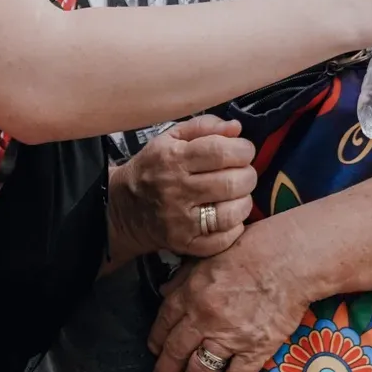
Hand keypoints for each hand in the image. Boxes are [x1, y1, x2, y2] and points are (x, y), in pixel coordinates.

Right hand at [106, 115, 257, 267]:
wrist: (123, 208)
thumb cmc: (153, 168)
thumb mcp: (170, 138)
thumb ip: (203, 127)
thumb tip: (236, 128)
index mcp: (172, 159)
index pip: (221, 152)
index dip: (243, 150)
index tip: (244, 151)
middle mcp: (176, 190)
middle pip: (232, 183)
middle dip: (247, 175)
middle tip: (243, 173)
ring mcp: (181, 221)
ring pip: (232, 213)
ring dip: (244, 201)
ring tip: (237, 195)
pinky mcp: (185, 244)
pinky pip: (224, 239)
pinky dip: (234, 227)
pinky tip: (228, 216)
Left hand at [147, 213, 314, 371]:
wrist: (289, 259)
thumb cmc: (250, 249)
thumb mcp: (207, 255)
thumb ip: (184, 277)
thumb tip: (165, 291)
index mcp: (190, 294)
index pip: (163, 324)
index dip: (156, 342)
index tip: (155, 351)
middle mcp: (204, 319)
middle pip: (176, 353)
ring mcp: (230, 337)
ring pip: (201, 371)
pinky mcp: (256, 349)